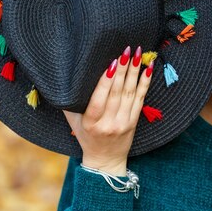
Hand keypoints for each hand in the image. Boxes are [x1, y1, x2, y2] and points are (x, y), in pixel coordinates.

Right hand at [63, 45, 153, 175]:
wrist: (105, 160)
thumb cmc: (86, 137)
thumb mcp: (73, 122)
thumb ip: (70, 103)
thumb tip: (63, 78)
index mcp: (90, 123)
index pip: (99, 99)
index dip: (106, 81)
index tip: (111, 63)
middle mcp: (108, 123)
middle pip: (117, 93)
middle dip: (122, 69)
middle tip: (127, 50)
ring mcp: (123, 123)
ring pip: (130, 94)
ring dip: (134, 72)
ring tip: (138, 54)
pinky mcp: (134, 122)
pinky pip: (140, 100)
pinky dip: (145, 83)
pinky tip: (148, 69)